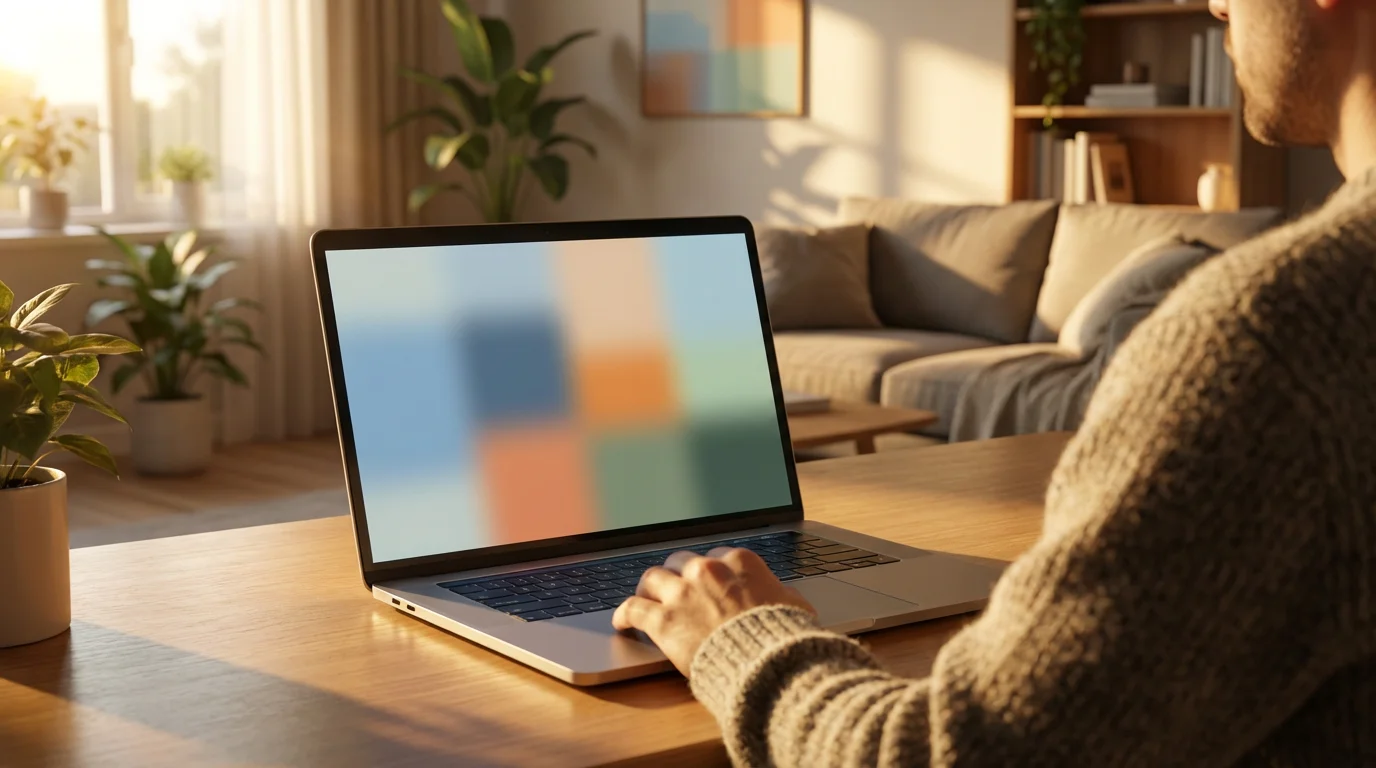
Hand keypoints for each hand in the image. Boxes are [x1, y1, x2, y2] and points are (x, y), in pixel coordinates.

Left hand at [612, 547, 815, 675]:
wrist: (767, 664)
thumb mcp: (795, 607)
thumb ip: (782, 595)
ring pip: (652, 578)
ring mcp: (682, 593)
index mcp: (740, 562)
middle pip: (681, 561)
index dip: (709, 572)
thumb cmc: (784, 638)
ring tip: (646, 599)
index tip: (706, 581)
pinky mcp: (663, 620)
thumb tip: (785, 596)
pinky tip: (621, 622)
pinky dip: (623, 614)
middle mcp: (707, 570)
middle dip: (678, 575)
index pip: (716, 556)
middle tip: (675, 589)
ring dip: (649, 588)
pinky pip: (632, 608)